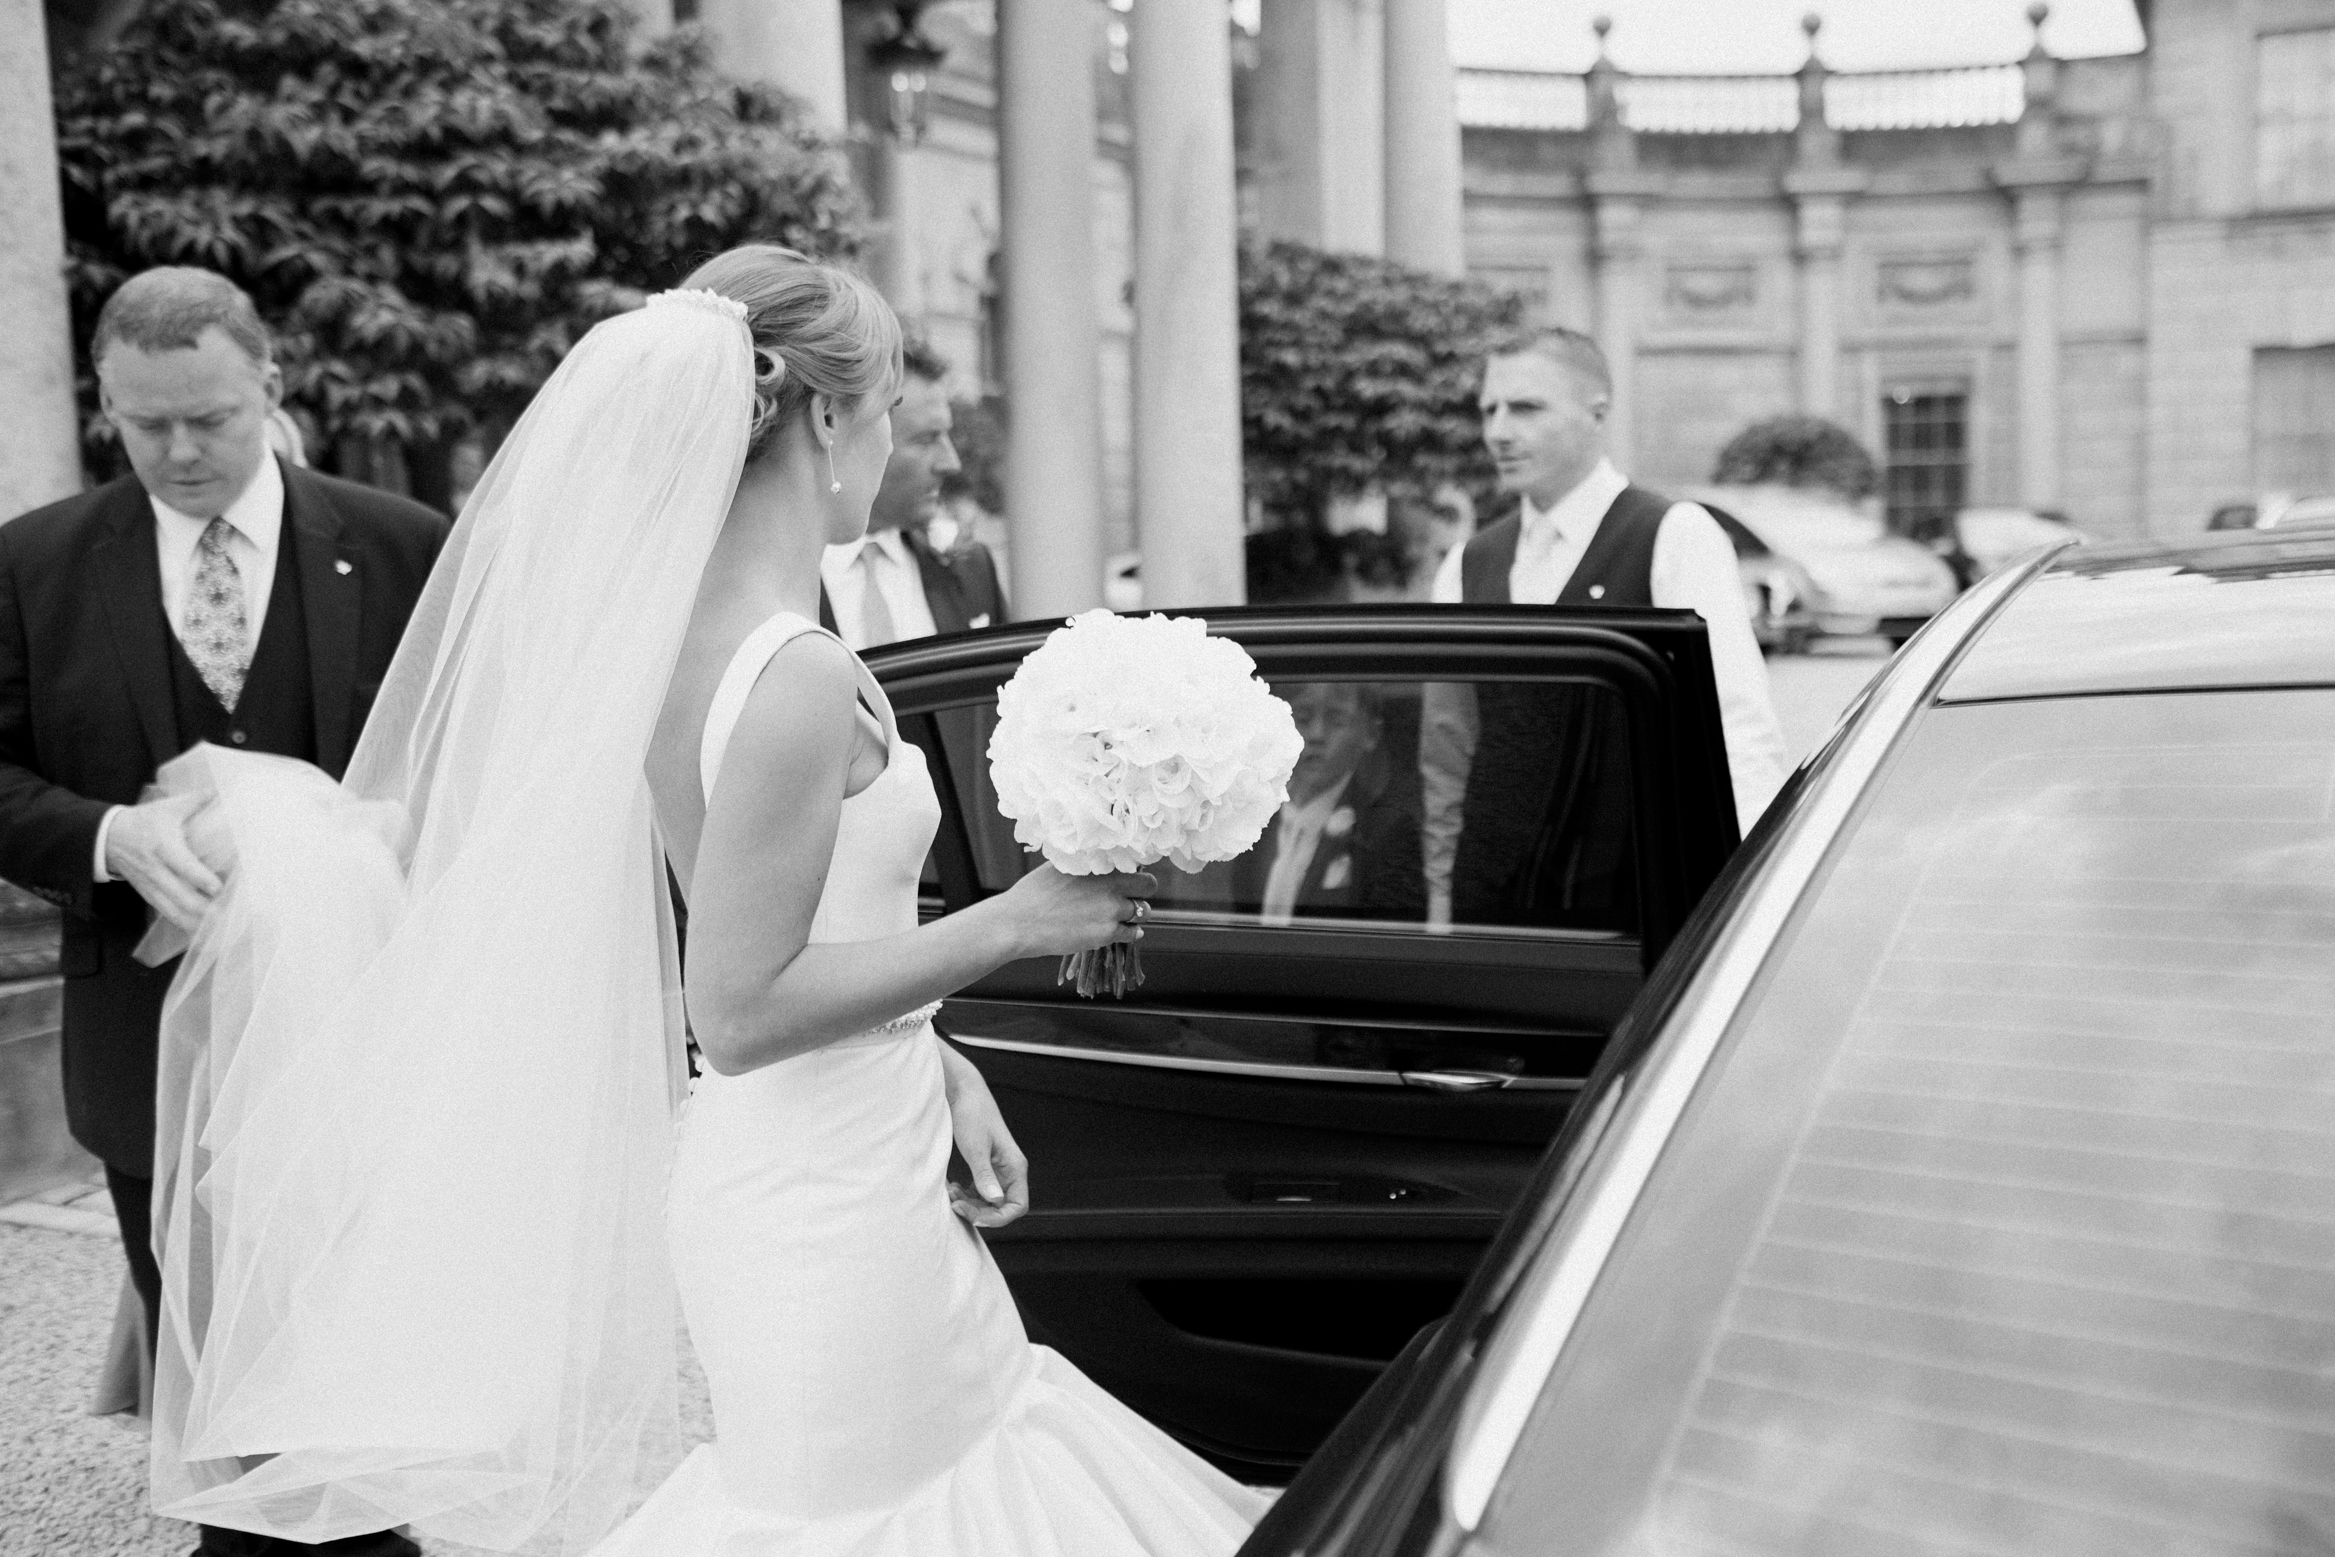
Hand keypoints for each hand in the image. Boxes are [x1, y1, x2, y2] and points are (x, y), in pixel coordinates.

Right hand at [104, 794, 221, 933]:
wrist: (108, 838)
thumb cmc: (144, 821)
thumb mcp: (168, 807)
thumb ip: (196, 800)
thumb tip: (222, 789)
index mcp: (163, 847)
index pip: (183, 866)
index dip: (201, 879)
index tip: (220, 888)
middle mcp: (157, 870)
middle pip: (181, 896)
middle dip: (204, 909)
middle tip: (228, 915)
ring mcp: (152, 886)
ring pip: (175, 910)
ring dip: (197, 922)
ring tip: (220, 929)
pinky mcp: (149, 896)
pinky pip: (168, 914)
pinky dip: (185, 925)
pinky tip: (204, 933)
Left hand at [941, 1049, 1028, 1229]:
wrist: (963, 1092)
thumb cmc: (971, 1115)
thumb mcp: (975, 1147)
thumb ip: (984, 1175)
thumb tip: (995, 1201)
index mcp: (1015, 1166)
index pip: (1018, 1205)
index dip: (999, 1218)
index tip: (974, 1217)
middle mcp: (1010, 1171)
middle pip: (1001, 1207)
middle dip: (979, 1212)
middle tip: (954, 1205)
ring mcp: (998, 1169)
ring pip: (989, 1201)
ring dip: (970, 1204)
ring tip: (950, 1194)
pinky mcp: (985, 1166)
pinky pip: (979, 1191)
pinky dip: (966, 1195)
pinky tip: (952, 1188)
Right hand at [996, 865, 1154, 959]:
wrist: (1019, 922)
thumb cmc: (1034, 892)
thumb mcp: (1062, 867)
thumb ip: (1087, 865)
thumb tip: (1101, 861)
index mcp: (1101, 867)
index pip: (1139, 866)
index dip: (1138, 874)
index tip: (1131, 880)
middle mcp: (1111, 887)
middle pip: (1148, 889)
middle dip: (1142, 893)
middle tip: (1131, 898)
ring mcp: (1111, 912)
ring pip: (1142, 913)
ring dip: (1134, 915)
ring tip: (1119, 916)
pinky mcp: (1106, 934)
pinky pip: (1131, 934)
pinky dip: (1128, 933)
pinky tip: (1117, 930)